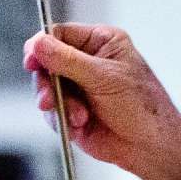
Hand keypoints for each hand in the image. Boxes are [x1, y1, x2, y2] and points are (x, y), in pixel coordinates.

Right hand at [25, 25, 180, 179]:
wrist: (149, 145)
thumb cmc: (142, 106)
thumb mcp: (103, 77)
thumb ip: (67, 60)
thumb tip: (37, 43)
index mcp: (100, 43)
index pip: (59, 34)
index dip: (41, 46)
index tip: (31, 61)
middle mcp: (87, 61)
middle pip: (46, 62)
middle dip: (47, 83)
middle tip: (48, 98)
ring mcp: (78, 86)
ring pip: (46, 88)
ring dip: (58, 104)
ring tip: (76, 115)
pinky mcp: (70, 109)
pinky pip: (50, 110)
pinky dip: (61, 118)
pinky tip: (80, 123)